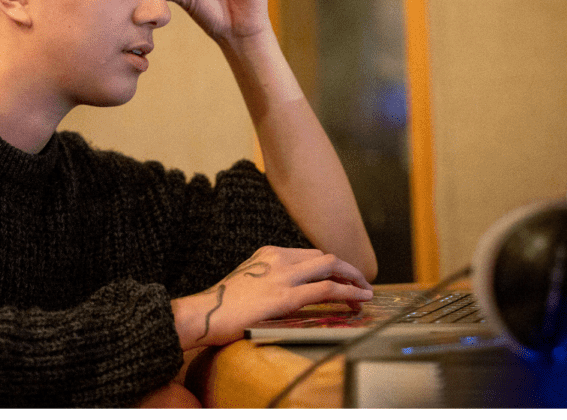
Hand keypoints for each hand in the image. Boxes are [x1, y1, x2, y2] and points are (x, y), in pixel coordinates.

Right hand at [172, 246, 373, 349]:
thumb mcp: (249, 281)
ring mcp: (283, 276)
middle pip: (325, 257)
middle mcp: (278, 258)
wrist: (201, 314)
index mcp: (270, 253)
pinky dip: (348, 292)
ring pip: (331, 268)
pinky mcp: (285, 296)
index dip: (332, 267)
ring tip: (365, 293)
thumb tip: (294, 293)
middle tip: (361, 285)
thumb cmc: (221, 306)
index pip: (311, 255)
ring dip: (353, 280)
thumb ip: (271, 280)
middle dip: (348, 270)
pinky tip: (358, 299)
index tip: (342, 279)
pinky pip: (326, 290)